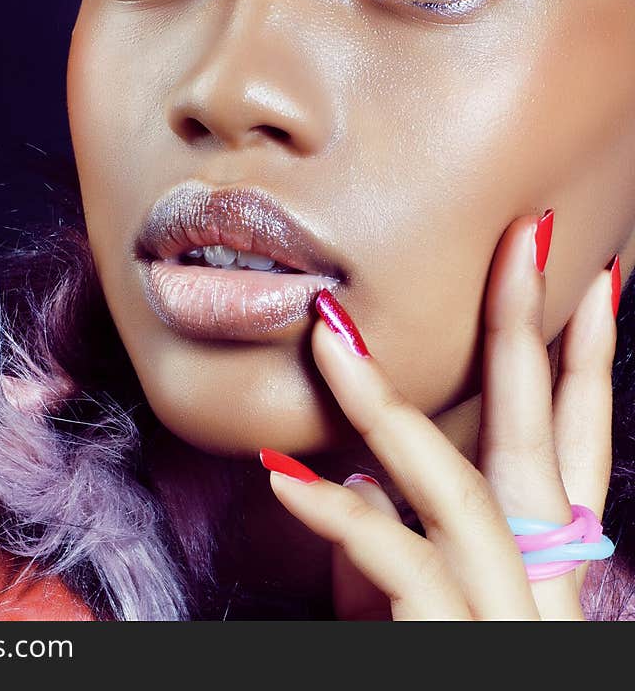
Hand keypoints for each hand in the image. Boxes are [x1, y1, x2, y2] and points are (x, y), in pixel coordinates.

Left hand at [263, 211, 618, 619]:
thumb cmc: (462, 651)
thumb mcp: (446, 601)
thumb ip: (408, 542)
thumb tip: (354, 487)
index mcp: (549, 546)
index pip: (579, 434)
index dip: (593, 355)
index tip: (598, 277)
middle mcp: (544, 564)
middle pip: (545, 428)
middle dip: (531, 326)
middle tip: (529, 235)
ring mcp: (510, 601)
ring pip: (456, 480)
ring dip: (384, 400)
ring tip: (331, 330)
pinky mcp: (464, 635)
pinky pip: (397, 564)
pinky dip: (341, 517)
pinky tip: (286, 477)